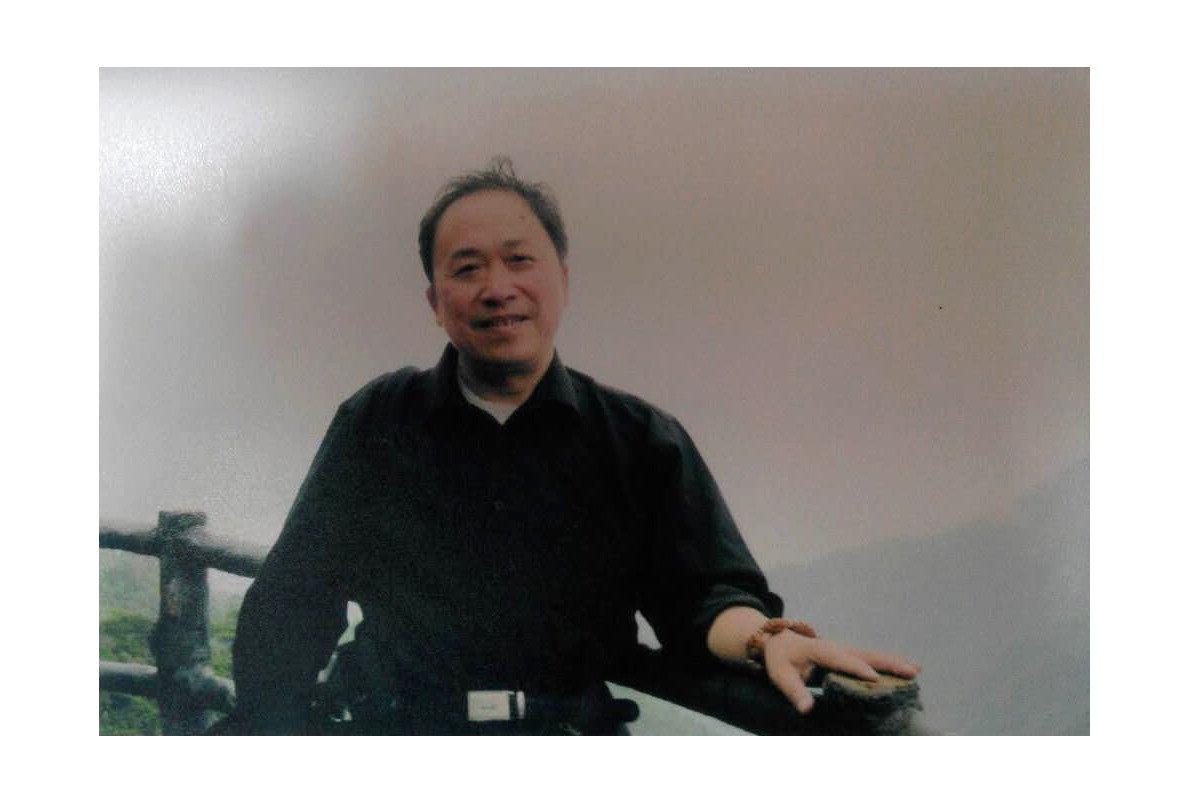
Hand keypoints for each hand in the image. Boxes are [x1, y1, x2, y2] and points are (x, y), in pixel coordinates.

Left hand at [761, 630, 920, 713]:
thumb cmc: (780, 660)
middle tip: (912, 671)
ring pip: (872, 656)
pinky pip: (870, 660)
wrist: (777, 642)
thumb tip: (807, 708)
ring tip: (917, 670)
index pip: (842, 660)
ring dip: (894, 662)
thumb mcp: (781, 676)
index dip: (857, 669)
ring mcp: (844, 651)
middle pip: (866, 655)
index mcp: (821, 651)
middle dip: (888, 663)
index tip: (874, 678)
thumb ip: (794, 692)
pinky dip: (888, 665)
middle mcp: (837, 648)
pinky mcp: (847, 657)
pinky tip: (904, 670)